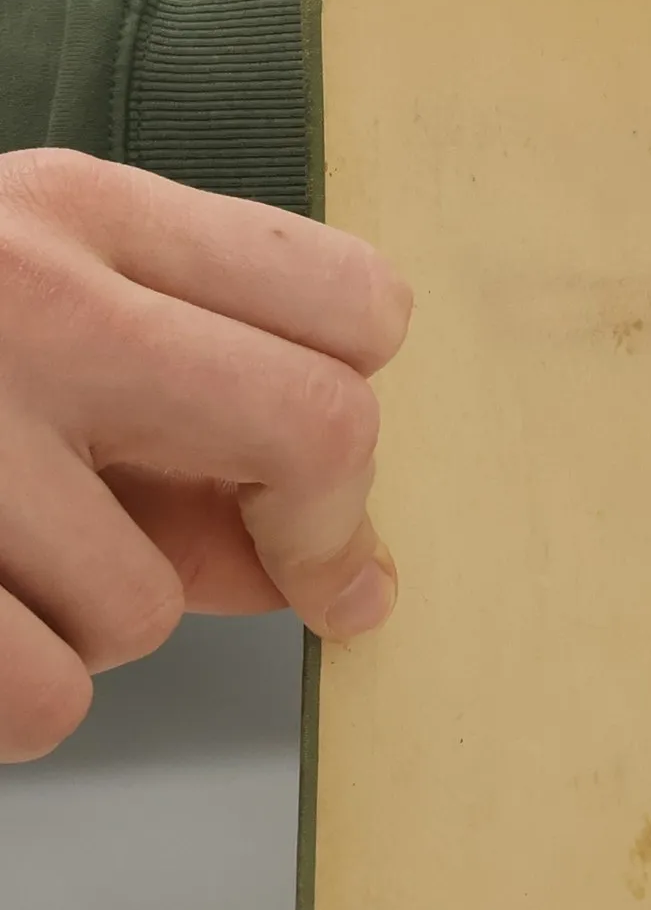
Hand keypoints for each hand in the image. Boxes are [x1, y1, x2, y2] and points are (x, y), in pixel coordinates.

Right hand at [0, 150, 409, 759]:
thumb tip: (328, 570)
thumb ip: (188, 411)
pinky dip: (9, 694)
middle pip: (321, 431)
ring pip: (150, 605)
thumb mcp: (36, 325)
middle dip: (313, 527)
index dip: (357, 405)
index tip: (323, 473)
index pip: (352, 302)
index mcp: (74, 212)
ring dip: (91, 619)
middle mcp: (25, 297)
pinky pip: (49, 697)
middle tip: (279, 567)